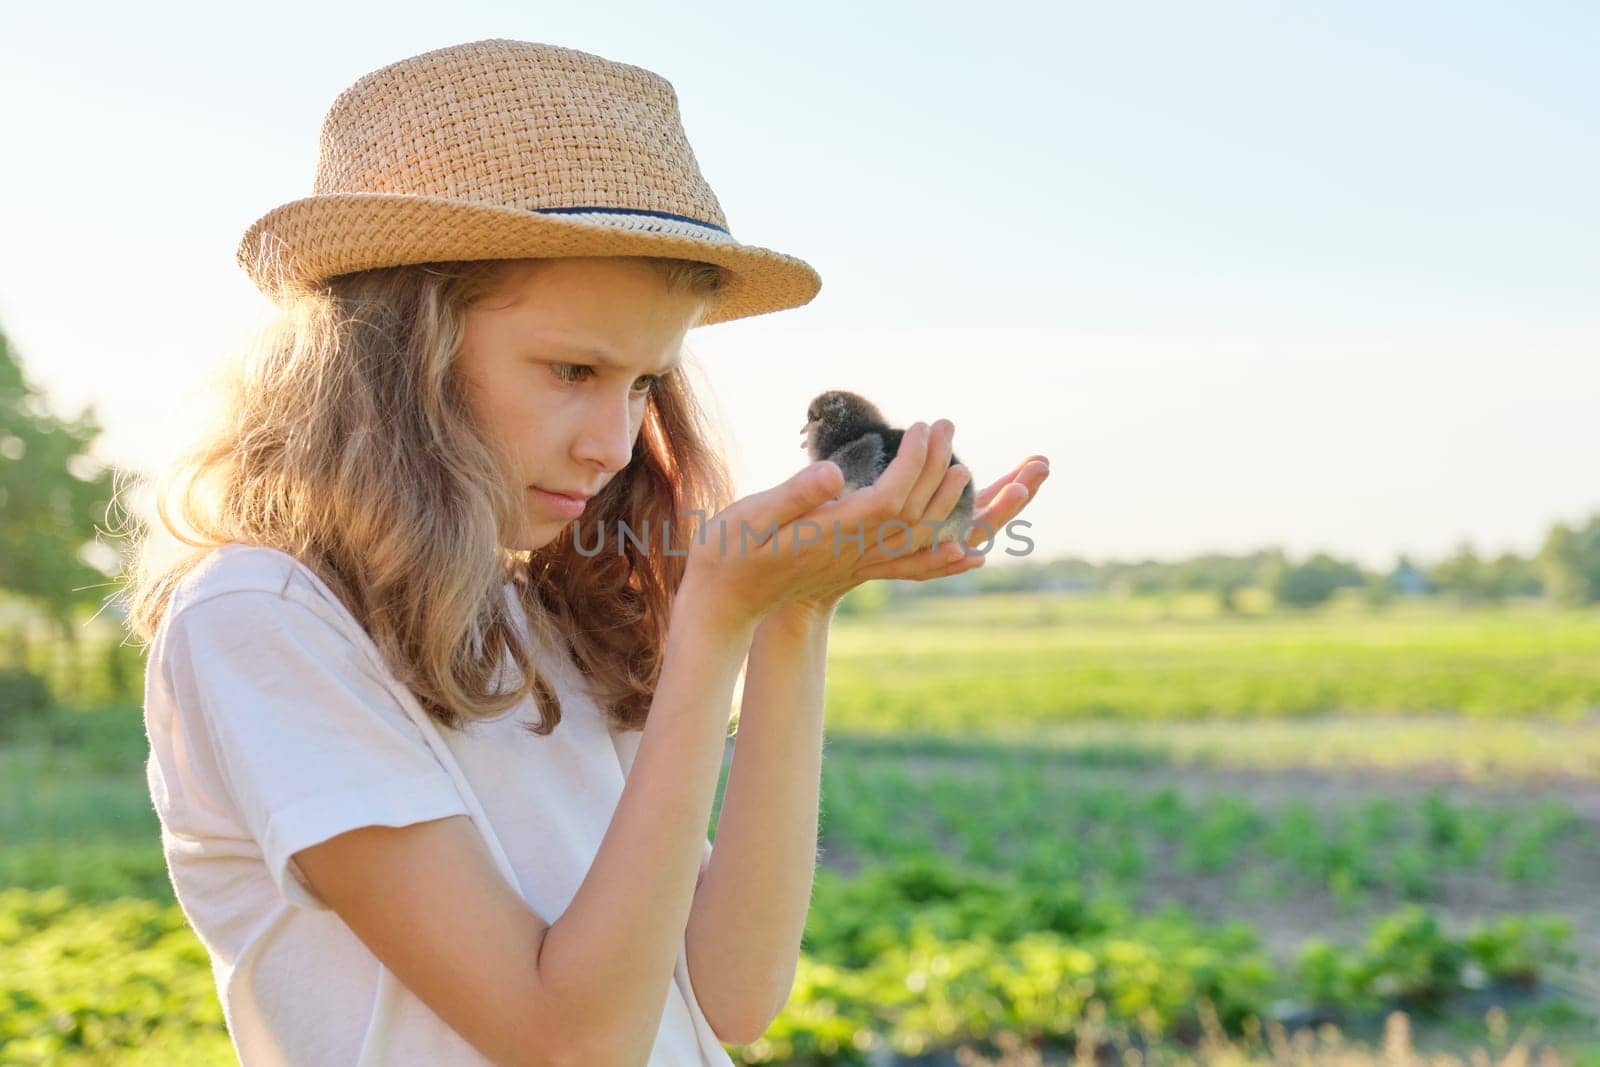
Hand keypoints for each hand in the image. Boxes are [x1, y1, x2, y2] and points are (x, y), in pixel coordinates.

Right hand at [681, 421, 1049, 631]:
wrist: (726, 604)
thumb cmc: (729, 555)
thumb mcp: (750, 517)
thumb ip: (793, 496)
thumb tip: (834, 475)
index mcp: (835, 533)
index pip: (892, 496)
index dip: (915, 462)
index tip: (923, 426)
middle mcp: (855, 550)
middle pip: (914, 512)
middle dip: (936, 467)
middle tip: (946, 424)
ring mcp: (858, 563)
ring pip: (917, 537)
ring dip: (945, 503)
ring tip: (964, 470)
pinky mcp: (854, 568)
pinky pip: (909, 564)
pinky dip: (942, 558)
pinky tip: (967, 555)